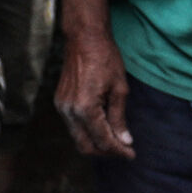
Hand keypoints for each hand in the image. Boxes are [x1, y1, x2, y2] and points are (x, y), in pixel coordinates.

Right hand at [57, 32, 135, 159]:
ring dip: (96, 143)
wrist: (84, 38)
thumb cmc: (105, 59)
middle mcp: (70, 111)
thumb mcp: (119, 89)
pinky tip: (102, 126)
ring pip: (78, 138)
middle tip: (124, 149)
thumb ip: (119, 118)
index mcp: (86, 108)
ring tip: (115, 139)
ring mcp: (62, 107)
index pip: (103, 140)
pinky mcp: (60, 102)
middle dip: (106, 152)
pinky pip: (73, 126)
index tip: (131, 154)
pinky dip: (88, 131)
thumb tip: (124, 141)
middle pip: (86, 147)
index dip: (119, 151)